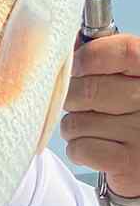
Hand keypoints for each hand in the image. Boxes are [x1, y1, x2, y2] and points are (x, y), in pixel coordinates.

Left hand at [61, 34, 139, 196]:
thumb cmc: (133, 114)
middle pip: (89, 89)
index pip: (121, 51)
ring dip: (74, 127)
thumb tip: (71, 43)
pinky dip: (79, 150)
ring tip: (91, 128)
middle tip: (81, 104)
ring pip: (77, 122)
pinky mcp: (128, 162)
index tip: (76, 66)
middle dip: (73, 98)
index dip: (88, 58)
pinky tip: (96, 148)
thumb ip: (106, 60)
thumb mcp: (130, 79)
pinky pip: (80, 148)